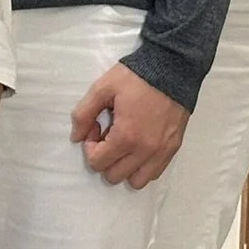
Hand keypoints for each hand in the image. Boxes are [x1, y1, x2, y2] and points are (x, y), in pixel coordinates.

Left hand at [69, 62, 188, 189]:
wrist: (172, 68)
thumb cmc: (135, 77)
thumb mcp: (102, 88)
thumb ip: (83, 114)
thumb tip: (76, 138)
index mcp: (126, 136)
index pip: (97, 162)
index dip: (90, 146)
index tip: (97, 127)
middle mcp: (145, 151)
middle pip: (114, 176)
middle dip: (105, 158)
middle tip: (108, 134)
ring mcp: (161, 152)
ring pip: (135, 181)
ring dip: (124, 167)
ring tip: (124, 143)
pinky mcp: (173, 149)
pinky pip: (154, 174)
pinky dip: (142, 167)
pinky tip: (138, 146)